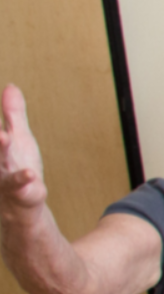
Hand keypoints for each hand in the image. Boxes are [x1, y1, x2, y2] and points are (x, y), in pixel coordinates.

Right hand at [0, 85, 47, 224]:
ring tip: (3, 136)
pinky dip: (24, 180)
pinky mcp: (21, 193)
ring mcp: (4, 178)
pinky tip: (30, 174)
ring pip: (0, 164)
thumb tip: (12, 86)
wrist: (20, 206)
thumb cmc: (17, 166)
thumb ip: (13, 113)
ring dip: (0, 149)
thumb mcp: (18, 137)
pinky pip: (20, 187)